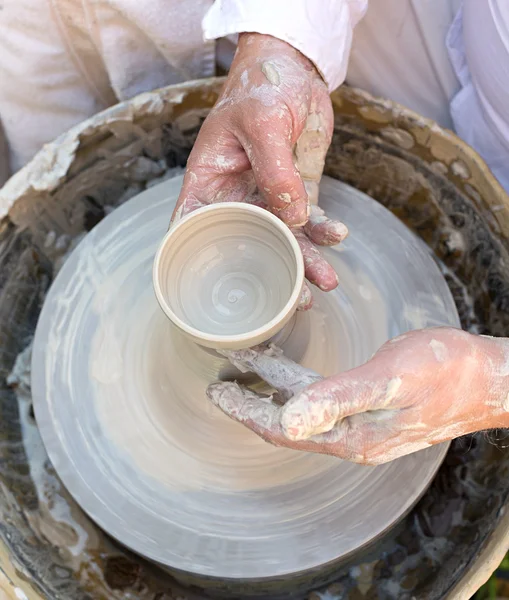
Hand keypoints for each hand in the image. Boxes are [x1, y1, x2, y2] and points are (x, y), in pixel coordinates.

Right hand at [172, 33, 347, 307]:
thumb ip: (275, 172)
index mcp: (209, 183)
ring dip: (306, 261)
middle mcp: (235, 197)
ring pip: (283, 239)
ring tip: (327, 282)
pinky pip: (309, 219)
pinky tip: (338, 236)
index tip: (207, 296)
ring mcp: (267, 197)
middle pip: (247, 246)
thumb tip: (291, 219)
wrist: (295, 67)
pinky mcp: (296, 191)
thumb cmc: (262, 86)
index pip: (192, 229)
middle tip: (294, 301)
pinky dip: (325, 231)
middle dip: (270, 274)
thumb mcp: (263, 123)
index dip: (194, 264)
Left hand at [207, 328, 508, 464]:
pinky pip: (323, 396)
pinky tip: (290, 368)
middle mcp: (353, 437)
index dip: (246, 412)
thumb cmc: (445, 373)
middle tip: (221, 383)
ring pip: (303, 408)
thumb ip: (336, 399)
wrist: (488, 377)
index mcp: (352, 437)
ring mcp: (363, 424)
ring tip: (247, 367)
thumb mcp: (388, 380)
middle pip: (287, 422)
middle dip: (251, 402)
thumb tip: (287, 420)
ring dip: (272, 389)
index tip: (217, 393)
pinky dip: (299, 381)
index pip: (283, 430)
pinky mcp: (373, 408)